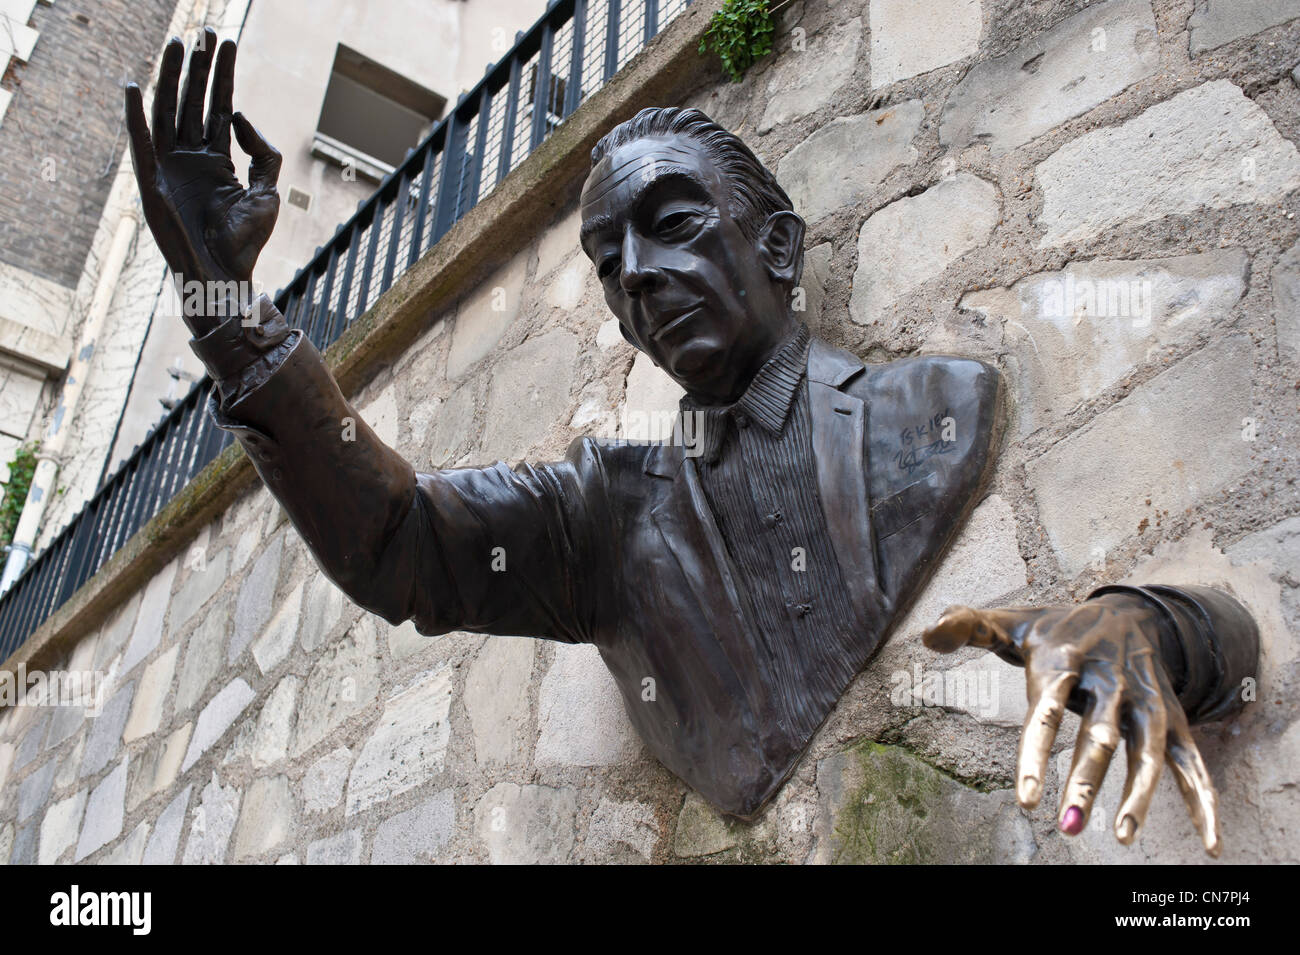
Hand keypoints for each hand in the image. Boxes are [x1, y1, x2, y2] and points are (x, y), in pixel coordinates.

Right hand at [125, 29, 280, 334]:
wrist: (225, 278)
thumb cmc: (245, 243)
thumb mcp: (268, 193)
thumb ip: (262, 153)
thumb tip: (236, 115)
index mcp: (216, 161)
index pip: (217, 107)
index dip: (221, 75)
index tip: (224, 41)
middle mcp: (190, 159)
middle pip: (192, 102)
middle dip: (197, 67)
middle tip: (202, 31)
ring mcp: (170, 169)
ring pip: (168, 113)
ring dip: (170, 78)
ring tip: (177, 44)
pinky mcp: (153, 183)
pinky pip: (141, 145)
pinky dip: (135, 117)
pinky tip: (134, 87)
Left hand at [920, 594, 1221, 856]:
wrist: (1130, 611)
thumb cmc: (1058, 629)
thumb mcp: (1012, 621)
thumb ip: (966, 626)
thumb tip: (925, 635)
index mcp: (1064, 661)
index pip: (1046, 710)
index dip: (1036, 755)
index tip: (1025, 801)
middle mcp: (1110, 683)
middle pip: (1100, 736)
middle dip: (1086, 782)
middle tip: (1069, 828)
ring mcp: (1146, 701)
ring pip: (1149, 751)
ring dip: (1140, 794)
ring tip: (1124, 837)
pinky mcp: (1174, 718)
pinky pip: (1193, 762)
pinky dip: (1203, 801)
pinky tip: (1210, 842)